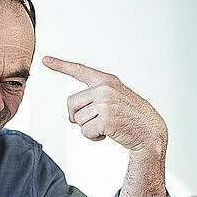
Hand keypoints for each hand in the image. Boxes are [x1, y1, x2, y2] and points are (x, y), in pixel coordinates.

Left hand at [42, 56, 166, 153]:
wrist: (150, 132)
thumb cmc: (132, 116)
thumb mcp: (116, 97)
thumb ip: (96, 96)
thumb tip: (72, 109)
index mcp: (107, 81)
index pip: (80, 70)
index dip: (61, 65)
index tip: (46, 59)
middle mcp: (105, 88)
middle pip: (70, 103)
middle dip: (77, 116)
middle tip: (93, 122)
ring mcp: (105, 103)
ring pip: (78, 119)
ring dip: (88, 128)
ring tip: (107, 126)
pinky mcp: (105, 119)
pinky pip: (85, 132)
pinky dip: (94, 137)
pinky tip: (109, 133)